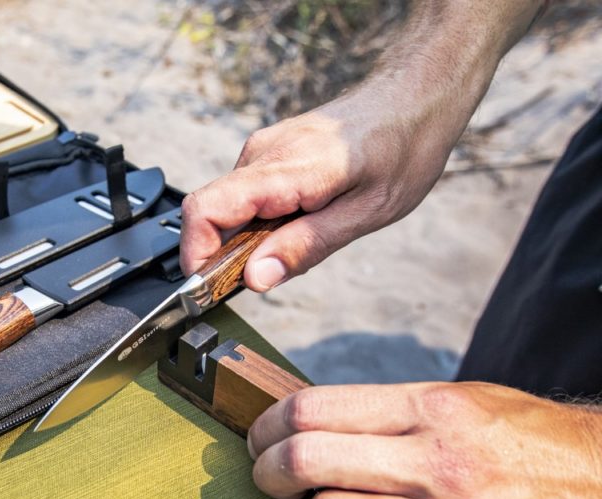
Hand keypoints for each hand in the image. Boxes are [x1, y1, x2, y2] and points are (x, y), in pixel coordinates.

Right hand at [180, 87, 461, 290]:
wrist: (416, 97)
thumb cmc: (402, 149)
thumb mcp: (365, 214)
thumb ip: (305, 247)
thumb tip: (255, 279)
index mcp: (285, 169)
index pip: (206, 210)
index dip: (196, 254)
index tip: (209, 287)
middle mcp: (262, 154)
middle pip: (210, 213)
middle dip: (223, 255)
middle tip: (268, 275)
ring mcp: (262, 150)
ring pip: (227, 208)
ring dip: (246, 239)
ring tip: (299, 241)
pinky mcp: (267, 153)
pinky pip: (244, 197)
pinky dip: (258, 222)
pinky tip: (300, 220)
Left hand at [247, 381, 601, 498]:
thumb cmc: (530, 445)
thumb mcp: (466, 403)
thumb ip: (388, 413)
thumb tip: (305, 423)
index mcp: (435, 410)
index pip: (312, 410)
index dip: (268, 426)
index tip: (260, 439)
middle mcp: (440, 466)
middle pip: (307, 462)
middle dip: (269, 471)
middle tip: (267, 477)